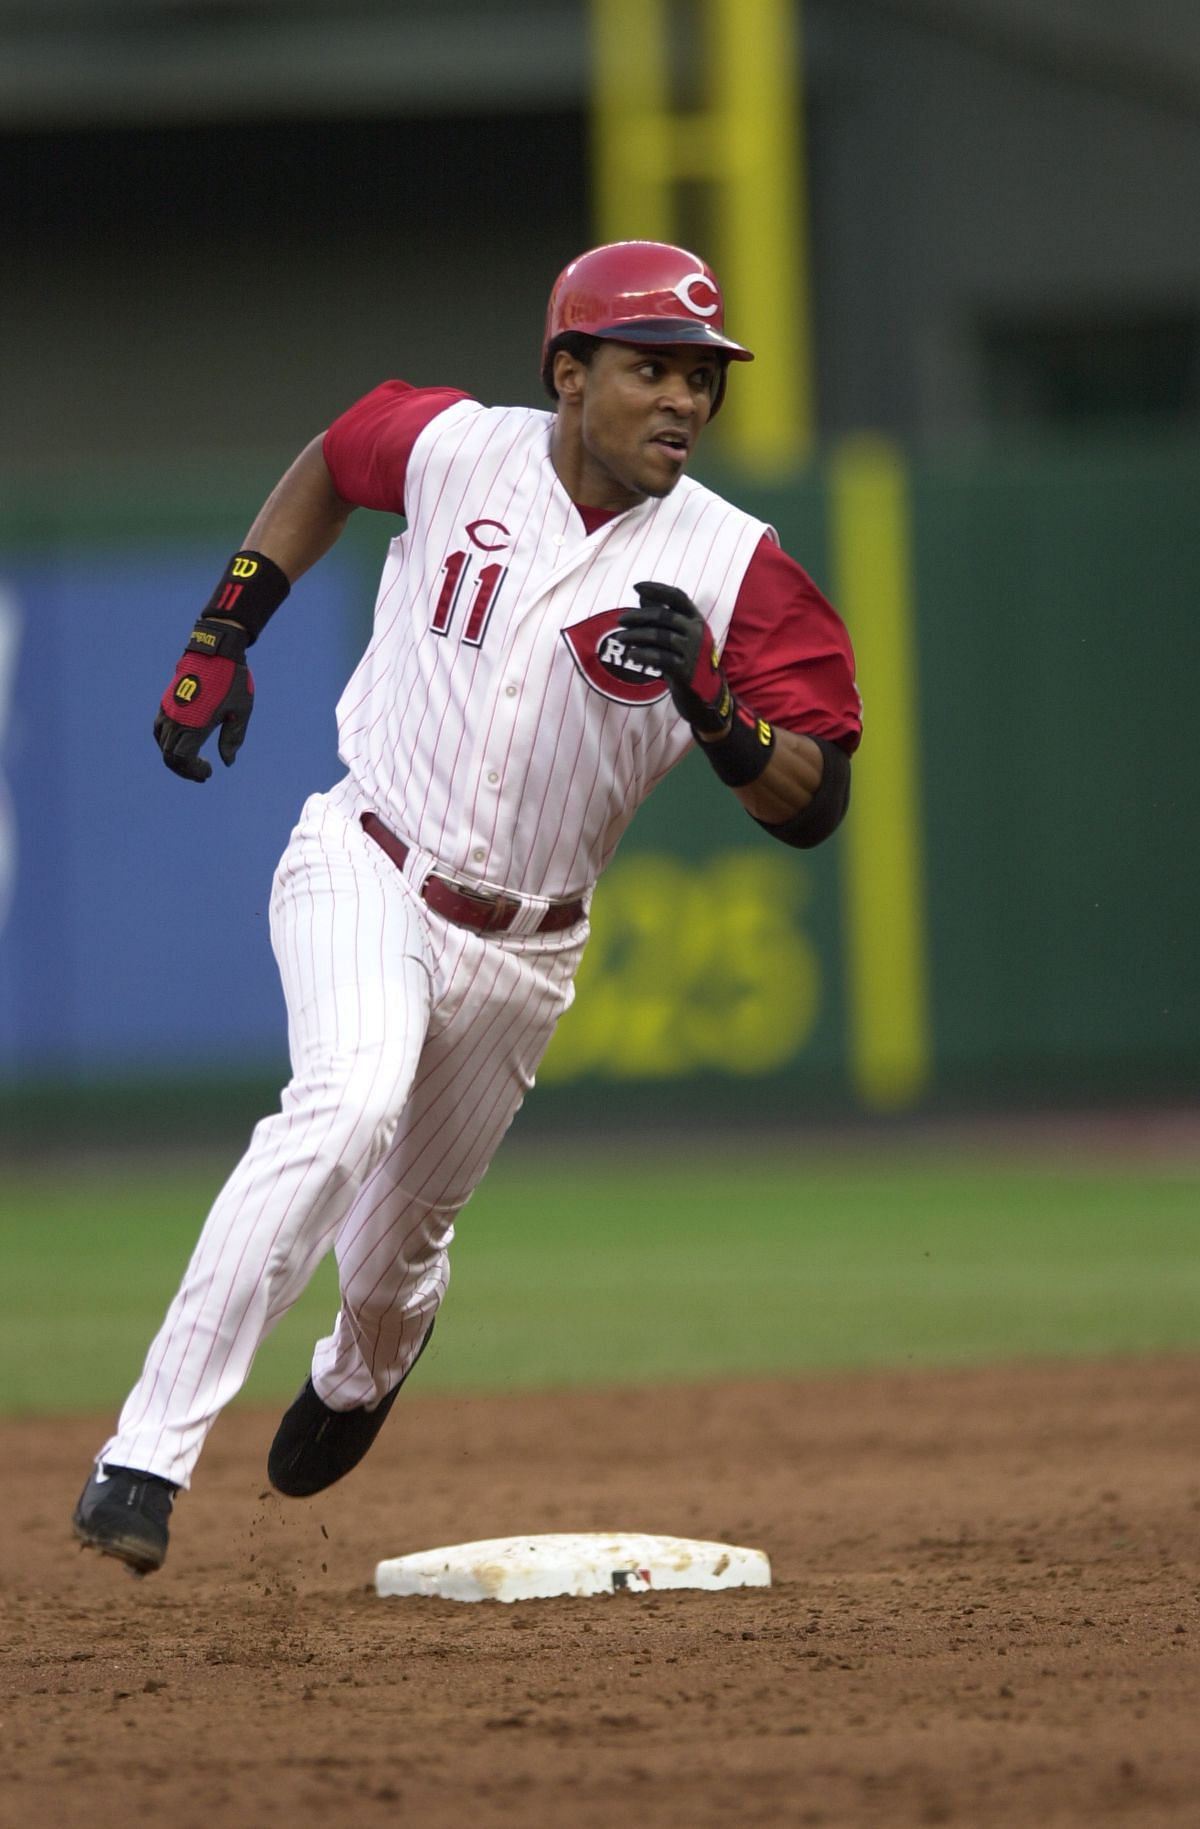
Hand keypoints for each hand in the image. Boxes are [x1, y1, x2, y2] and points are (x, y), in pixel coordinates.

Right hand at [154, 618, 253, 781]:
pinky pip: (159, 730)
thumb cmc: (232, 680)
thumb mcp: (241, 712)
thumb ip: (232, 738)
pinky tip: (182, 744)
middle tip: (203, 773)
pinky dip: (167, 743)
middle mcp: (176, 719)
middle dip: (185, 770)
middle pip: (169, 756)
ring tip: (194, 762)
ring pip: (162, 744)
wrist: (216, 651)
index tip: (209, 772)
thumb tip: (227, 762)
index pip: (182, 758)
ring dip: (175, 757)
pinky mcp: (165, 702)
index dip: (192, 771)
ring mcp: (168, 710)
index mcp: (194, 724)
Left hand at [618, 581, 731, 733]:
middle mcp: (697, 632)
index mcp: (696, 620)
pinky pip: (659, 658)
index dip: (657, 589)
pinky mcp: (686, 670)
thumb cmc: (687, 661)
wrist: (705, 694)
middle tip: (620, 620)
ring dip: (636, 636)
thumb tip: (643, 596)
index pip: (677, 597)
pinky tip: (631, 655)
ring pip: (659, 636)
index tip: (636, 587)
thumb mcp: (679, 636)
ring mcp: (693, 651)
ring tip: (621, 638)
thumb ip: (664, 616)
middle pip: (664, 616)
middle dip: (639, 616)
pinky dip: (642, 654)